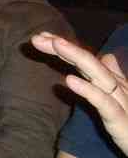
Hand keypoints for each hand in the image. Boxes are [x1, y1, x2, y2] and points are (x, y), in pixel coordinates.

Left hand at [32, 31, 127, 154]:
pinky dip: (88, 90)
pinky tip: (69, 80)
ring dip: (77, 57)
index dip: (63, 48)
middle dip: (64, 47)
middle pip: (88, 62)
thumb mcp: (117, 101)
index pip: (84, 61)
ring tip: (56, 44)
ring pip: (98, 75)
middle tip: (38, 38)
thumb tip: (107, 56)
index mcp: (111, 84)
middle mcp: (116, 88)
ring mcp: (121, 102)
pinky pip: (104, 103)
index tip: (39, 37)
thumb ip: (111, 78)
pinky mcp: (120, 120)